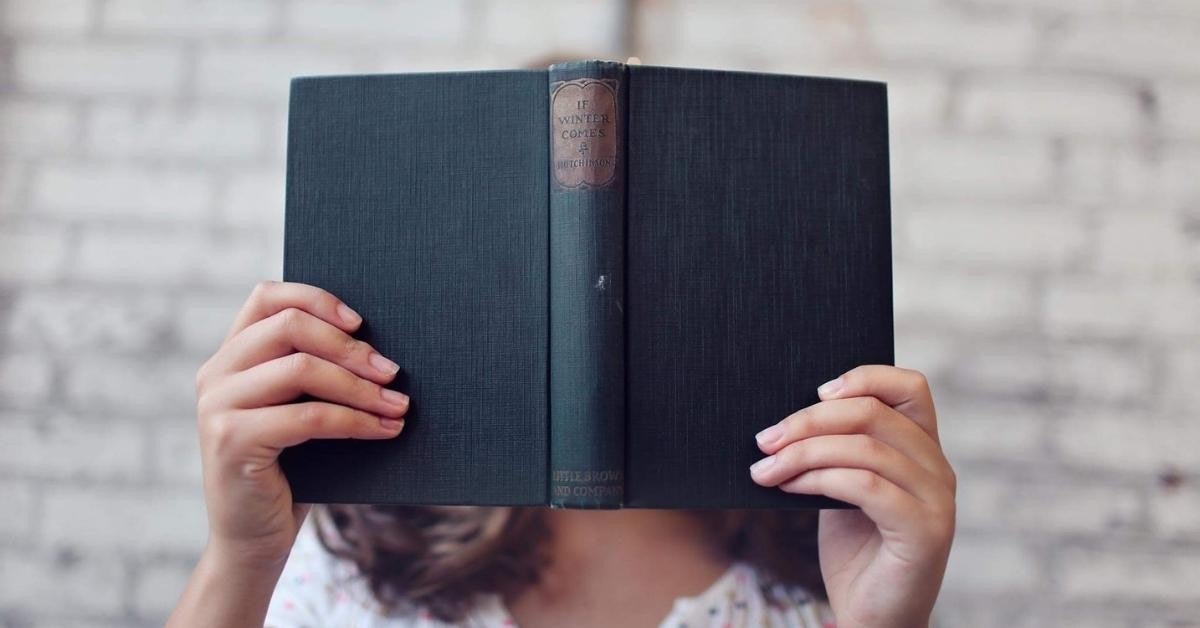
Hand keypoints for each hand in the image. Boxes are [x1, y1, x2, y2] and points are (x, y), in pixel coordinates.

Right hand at [193, 280, 410, 568]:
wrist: (254, 539)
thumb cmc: (291, 470)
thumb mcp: (299, 410)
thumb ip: (316, 372)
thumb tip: (381, 345)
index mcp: (230, 356)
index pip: (267, 296)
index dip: (317, 299)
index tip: (361, 322)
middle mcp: (216, 373)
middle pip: (289, 326)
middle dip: (350, 346)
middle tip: (393, 371)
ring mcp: (218, 406)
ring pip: (301, 368)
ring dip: (361, 386)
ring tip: (399, 405)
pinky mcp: (232, 441)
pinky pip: (309, 416)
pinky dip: (356, 421)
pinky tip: (385, 429)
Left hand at [749, 365, 954, 627]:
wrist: (872, 617)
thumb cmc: (855, 553)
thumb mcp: (842, 489)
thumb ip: (835, 452)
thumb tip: (785, 419)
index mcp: (923, 451)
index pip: (910, 388)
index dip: (864, 377)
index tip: (816, 391)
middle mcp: (938, 469)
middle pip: (875, 413)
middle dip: (810, 420)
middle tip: (765, 438)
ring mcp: (937, 500)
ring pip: (866, 448)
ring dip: (803, 453)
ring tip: (765, 468)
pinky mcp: (925, 531)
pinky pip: (865, 485)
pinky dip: (818, 479)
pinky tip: (788, 487)